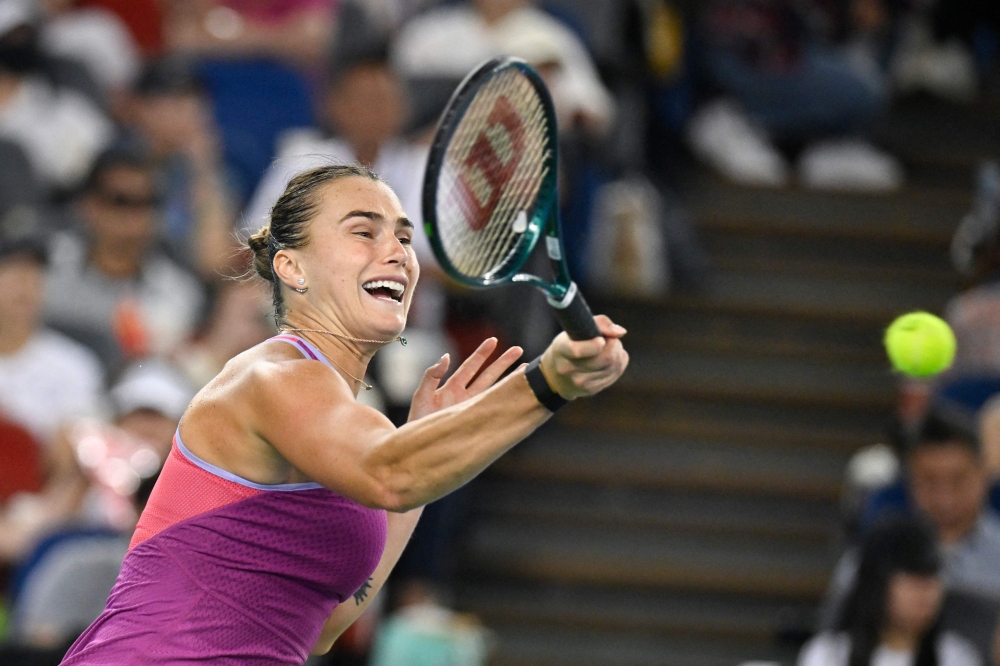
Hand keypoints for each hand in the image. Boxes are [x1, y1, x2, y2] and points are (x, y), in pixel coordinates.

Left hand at [408, 338, 522, 420]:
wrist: (419, 447)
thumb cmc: (417, 421)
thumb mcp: (421, 395)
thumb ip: (431, 375)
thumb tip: (446, 356)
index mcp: (452, 387)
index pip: (470, 366)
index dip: (482, 354)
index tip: (493, 340)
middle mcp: (465, 396)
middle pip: (487, 375)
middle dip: (503, 363)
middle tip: (518, 350)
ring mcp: (471, 409)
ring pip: (493, 390)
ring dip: (508, 379)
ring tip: (525, 369)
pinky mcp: (476, 421)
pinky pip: (492, 409)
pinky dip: (504, 401)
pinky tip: (517, 396)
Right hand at [539, 315, 627, 399]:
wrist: (556, 375)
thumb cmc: (569, 344)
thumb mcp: (575, 329)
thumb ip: (599, 323)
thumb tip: (621, 332)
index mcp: (561, 349)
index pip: (578, 350)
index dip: (595, 345)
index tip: (601, 340)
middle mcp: (568, 368)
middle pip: (607, 358)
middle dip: (615, 344)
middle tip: (610, 339)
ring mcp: (580, 382)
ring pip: (615, 365)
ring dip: (618, 353)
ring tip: (609, 348)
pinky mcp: (590, 390)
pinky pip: (616, 374)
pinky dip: (618, 364)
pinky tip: (610, 360)